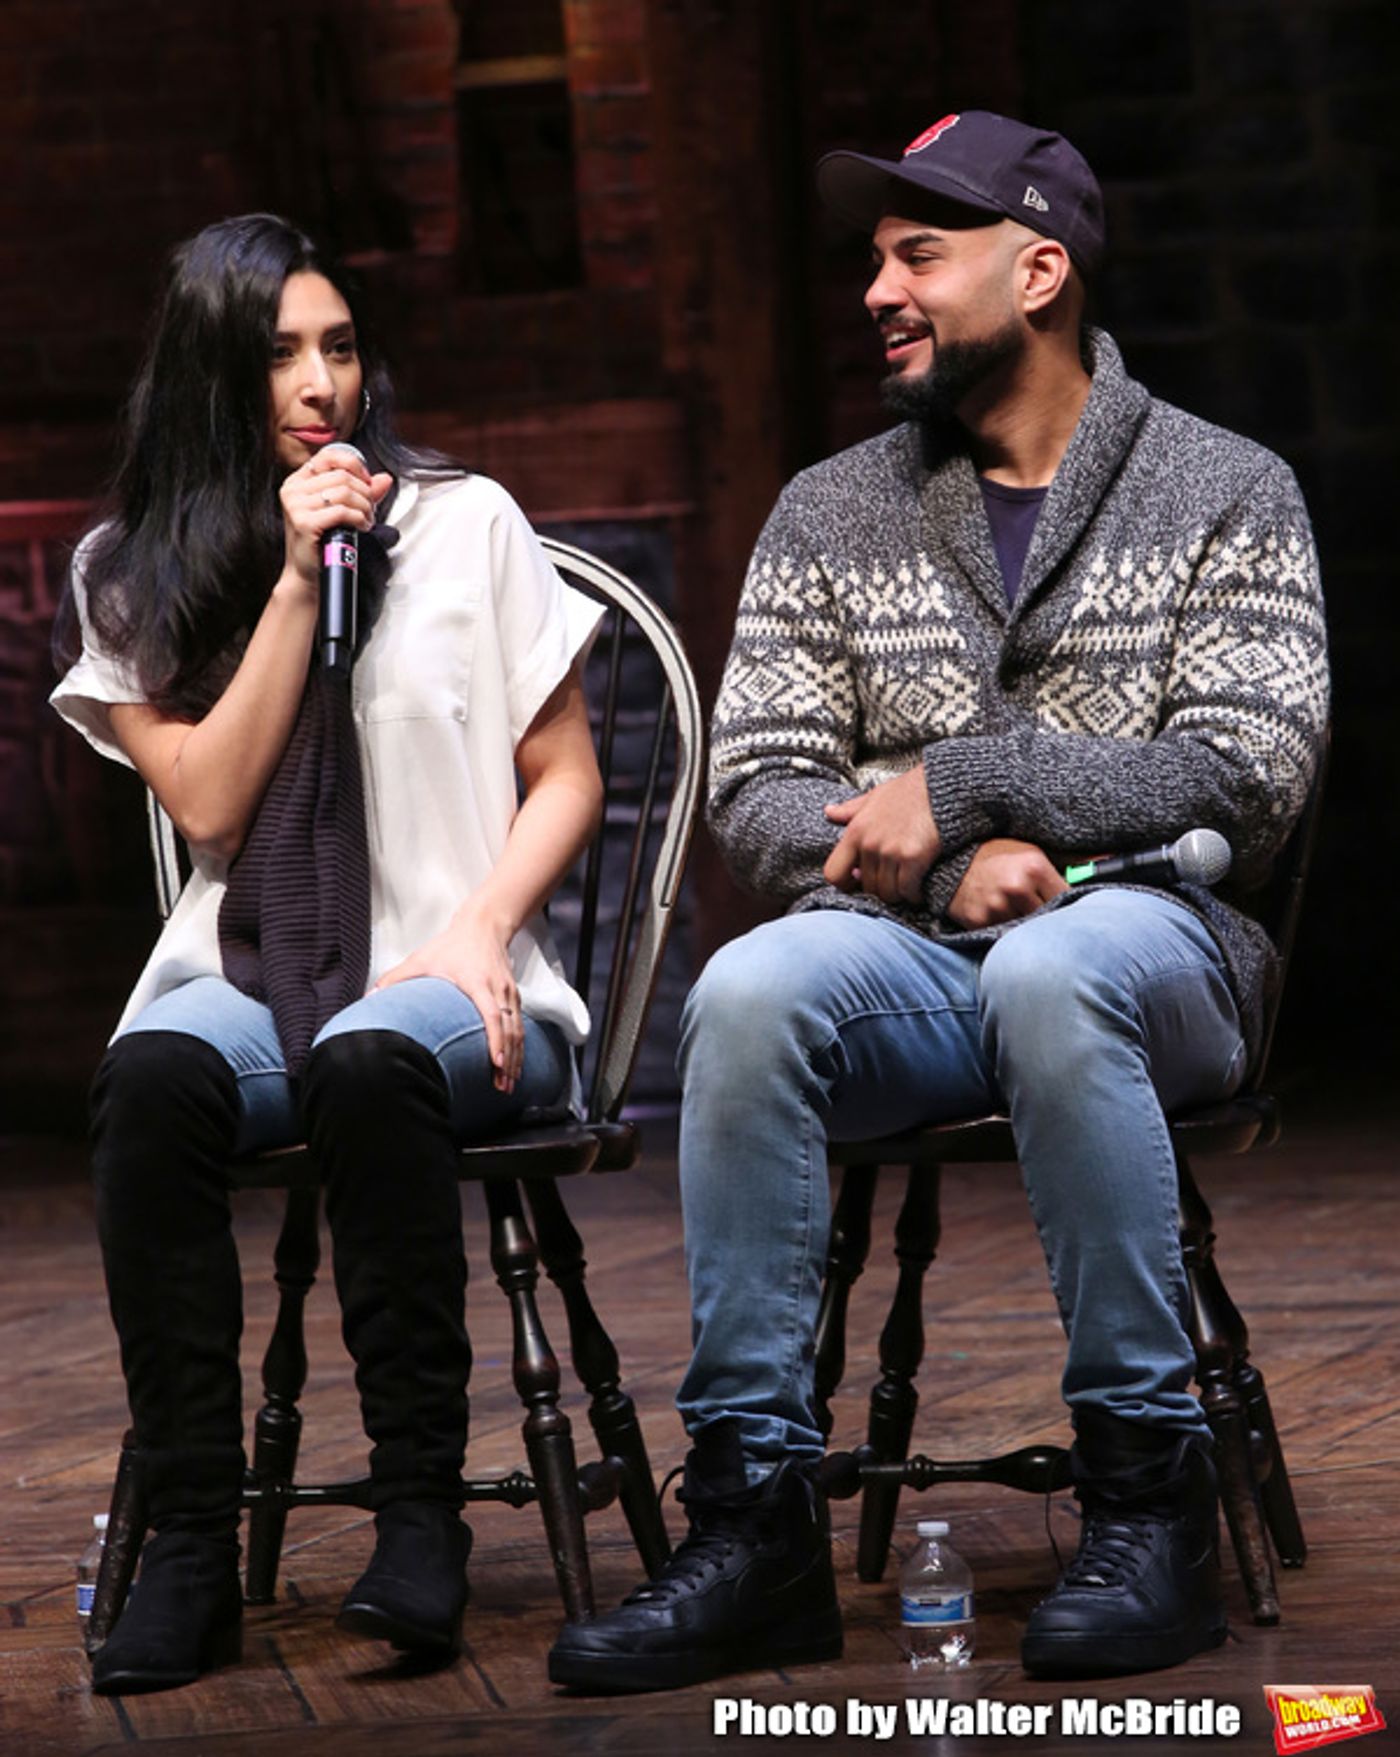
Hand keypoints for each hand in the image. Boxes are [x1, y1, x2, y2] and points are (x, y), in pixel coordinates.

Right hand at [278, 451, 392, 588]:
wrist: (308, 572)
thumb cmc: (322, 542)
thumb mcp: (341, 510)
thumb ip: (362, 492)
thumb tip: (385, 478)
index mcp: (298, 481)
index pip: (329, 456)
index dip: (355, 465)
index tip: (367, 483)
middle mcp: (293, 489)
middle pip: (342, 476)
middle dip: (365, 493)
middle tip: (370, 510)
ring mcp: (296, 505)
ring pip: (344, 492)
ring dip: (365, 507)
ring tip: (367, 520)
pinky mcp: (304, 522)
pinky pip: (342, 511)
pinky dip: (359, 518)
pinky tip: (362, 527)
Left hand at [375, 905, 522, 1092]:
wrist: (483, 926)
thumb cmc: (452, 944)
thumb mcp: (421, 959)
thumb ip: (395, 979)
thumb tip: (369, 998)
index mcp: (477, 982)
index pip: (492, 1015)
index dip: (494, 1040)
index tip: (495, 1062)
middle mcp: (497, 989)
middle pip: (509, 1030)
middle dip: (507, 1061)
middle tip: (502, 1086)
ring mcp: (508, 992)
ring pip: (517, 1031)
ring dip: (515, 1059)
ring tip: (508, 1084)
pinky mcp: (513, 995)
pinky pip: (519, 1026)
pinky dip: (518, 1047)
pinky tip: (513, 1065)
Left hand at [822, 766, 940, 902]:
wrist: (943, 785)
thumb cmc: (911, 790)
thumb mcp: (876, 796)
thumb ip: (851, 809)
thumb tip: (829, 812)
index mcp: (855, 831)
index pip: (833, 873)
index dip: (845, 884)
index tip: (858, 883)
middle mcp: (870, 844)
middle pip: (866, 887)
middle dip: (880, 889)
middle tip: (892, 882)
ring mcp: (891, 852)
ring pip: (887, 893)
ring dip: (898, 894)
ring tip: (906, 885)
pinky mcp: (913, 858)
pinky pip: (908, 890)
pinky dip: (914, 894)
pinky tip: (919, 887)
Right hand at [947, 839, 1067, 927]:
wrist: (949, 860)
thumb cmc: (996, 854)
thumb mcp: (1032, 851)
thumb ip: (1071, 860)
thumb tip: (1109, 858)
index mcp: (1034, 866)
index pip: (1068, 899)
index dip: (1066, 903)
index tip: (1061, 903)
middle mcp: (1017, 887)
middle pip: (1049, 917)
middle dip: (1046, 916)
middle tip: (1034, 906)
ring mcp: (996, 906)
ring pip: (1027, 929)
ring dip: (1025, 925)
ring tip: (1013, 908)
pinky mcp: (978, 921)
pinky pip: (1002, 934)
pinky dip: (1004, 929)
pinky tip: (997, 913)